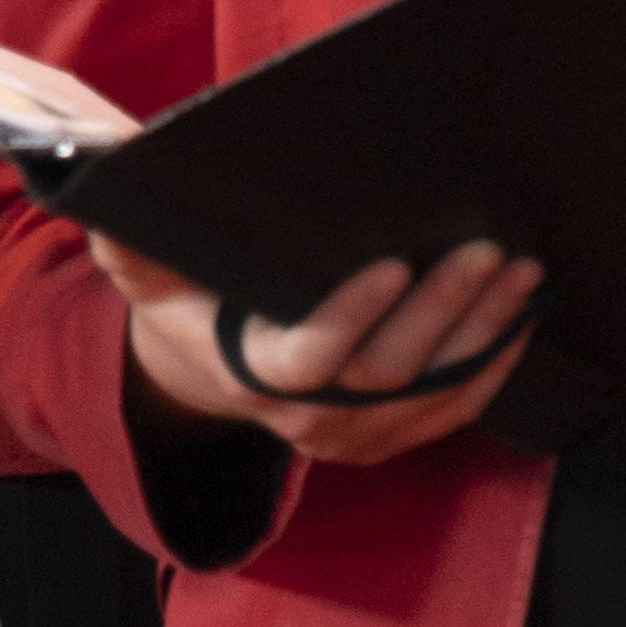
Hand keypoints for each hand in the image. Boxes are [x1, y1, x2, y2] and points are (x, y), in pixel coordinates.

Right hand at [95, 233, 542, 470]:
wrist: (207, 376)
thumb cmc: (185, 309)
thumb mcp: (145, 277)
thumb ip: (130, 245)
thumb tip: (105, 190)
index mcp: (253, 377)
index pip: (310, 359)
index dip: (353, 317)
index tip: (390, 264)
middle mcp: (311, 419)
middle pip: (392, 371)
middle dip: (444, 309)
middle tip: (483, 250)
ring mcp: (357, 435)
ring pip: (435, 389)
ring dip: (484, 331)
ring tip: (519, 271)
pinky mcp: (391, 436)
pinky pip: (456, 408)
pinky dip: (494, 364)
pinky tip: (521, 318)